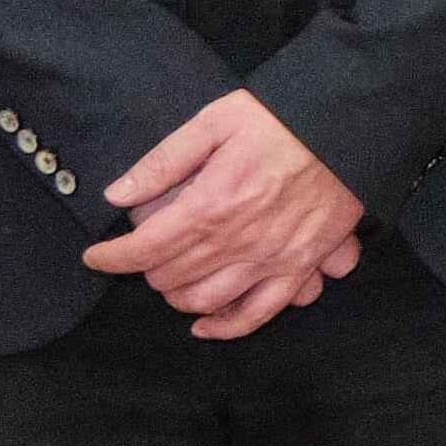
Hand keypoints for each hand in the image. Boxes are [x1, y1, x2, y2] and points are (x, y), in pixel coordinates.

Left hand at [88, 91, 366, 340]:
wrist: (350, 126)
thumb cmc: (281, 119)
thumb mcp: (213, 123)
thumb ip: (163, 162)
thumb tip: (117, 195)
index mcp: (211, 204)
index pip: (144, 249)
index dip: (111, 257)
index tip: (96, 255)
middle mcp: (238, 241)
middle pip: (171, 277)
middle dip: (145, 270)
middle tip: (142, 254)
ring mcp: (272, 259)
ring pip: (206, 301)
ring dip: (178, 296)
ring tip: (171, 279)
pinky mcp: (301, 266)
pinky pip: (260, 313)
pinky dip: (228, 326)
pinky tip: (206, 325)